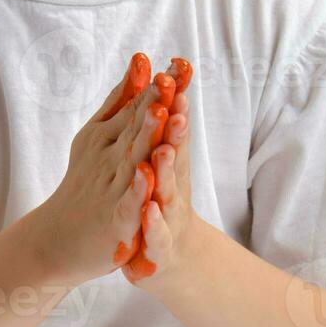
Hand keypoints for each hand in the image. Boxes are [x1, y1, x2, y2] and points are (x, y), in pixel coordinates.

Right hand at [25, 54, 169, 285]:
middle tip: (169, 77)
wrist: (58, 236)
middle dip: (153, 102)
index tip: (179, 62)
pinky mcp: (116, 219)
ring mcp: (113, 188)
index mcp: (109, 136)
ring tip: (160, 112)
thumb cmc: (87, 181)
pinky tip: (147, 174)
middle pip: (135, 127)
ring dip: (146, 136)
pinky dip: (137, 189)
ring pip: (133, 159)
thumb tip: (141, 61)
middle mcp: (110, 158)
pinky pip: (128, 202)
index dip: (157, 86)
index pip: (137, 107)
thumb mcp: (100, 134)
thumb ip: (121, 100)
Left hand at [124, 92, 203, 288]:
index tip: (176, 70)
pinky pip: (155, 230)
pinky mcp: (157, 243)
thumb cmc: (159, 199)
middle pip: (175, 151)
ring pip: (168, 189)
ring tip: (164, 149)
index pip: (174, 125)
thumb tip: (166, 75)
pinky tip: (149, 208)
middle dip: (175, 126)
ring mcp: (167, 214)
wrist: (168, 256)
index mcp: (170, 160)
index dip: (175, 98)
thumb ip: (163, 119)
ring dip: (166, 169)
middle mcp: (173, 183)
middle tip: (175, 99)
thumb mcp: (160, 156)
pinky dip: (153, 219)